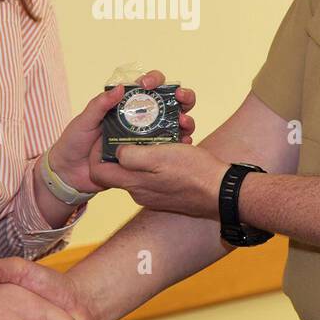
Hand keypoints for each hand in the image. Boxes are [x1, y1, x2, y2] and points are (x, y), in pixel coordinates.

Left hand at [45, 69, 196, 194]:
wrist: (70, 174)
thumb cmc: (74, 143)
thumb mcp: (84, 121)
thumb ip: (99, 105)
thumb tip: (121, 87)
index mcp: (123, 107)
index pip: (145, 87)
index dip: (154, 80)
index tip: (150, 85)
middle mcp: (138, 120)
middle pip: (166, 102)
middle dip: (180, 97)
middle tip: (181, 98)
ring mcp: (144, 138)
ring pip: (172, 123)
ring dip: (184, 119)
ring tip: (186, 121)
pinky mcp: (148, 157)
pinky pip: (168, 149)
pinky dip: (180, 144)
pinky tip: (186, 143)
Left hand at [88, 141, 227, 218]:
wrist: (223, 192)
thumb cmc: (192, 173)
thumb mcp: (158, 157)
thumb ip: (131, 156)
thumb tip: (117, 151)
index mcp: (133, 182)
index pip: (99, 172)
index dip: (96, 152)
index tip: (106, 133)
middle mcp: (140, 191)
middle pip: (119, 167)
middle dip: (124, 144)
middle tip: (136, 126)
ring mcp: (154, 193)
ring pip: (141, 167)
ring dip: (147, 148)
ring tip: (162, 131)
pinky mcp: (168, 192)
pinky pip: (156, 172)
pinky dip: (161, 157)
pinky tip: (174, 145)